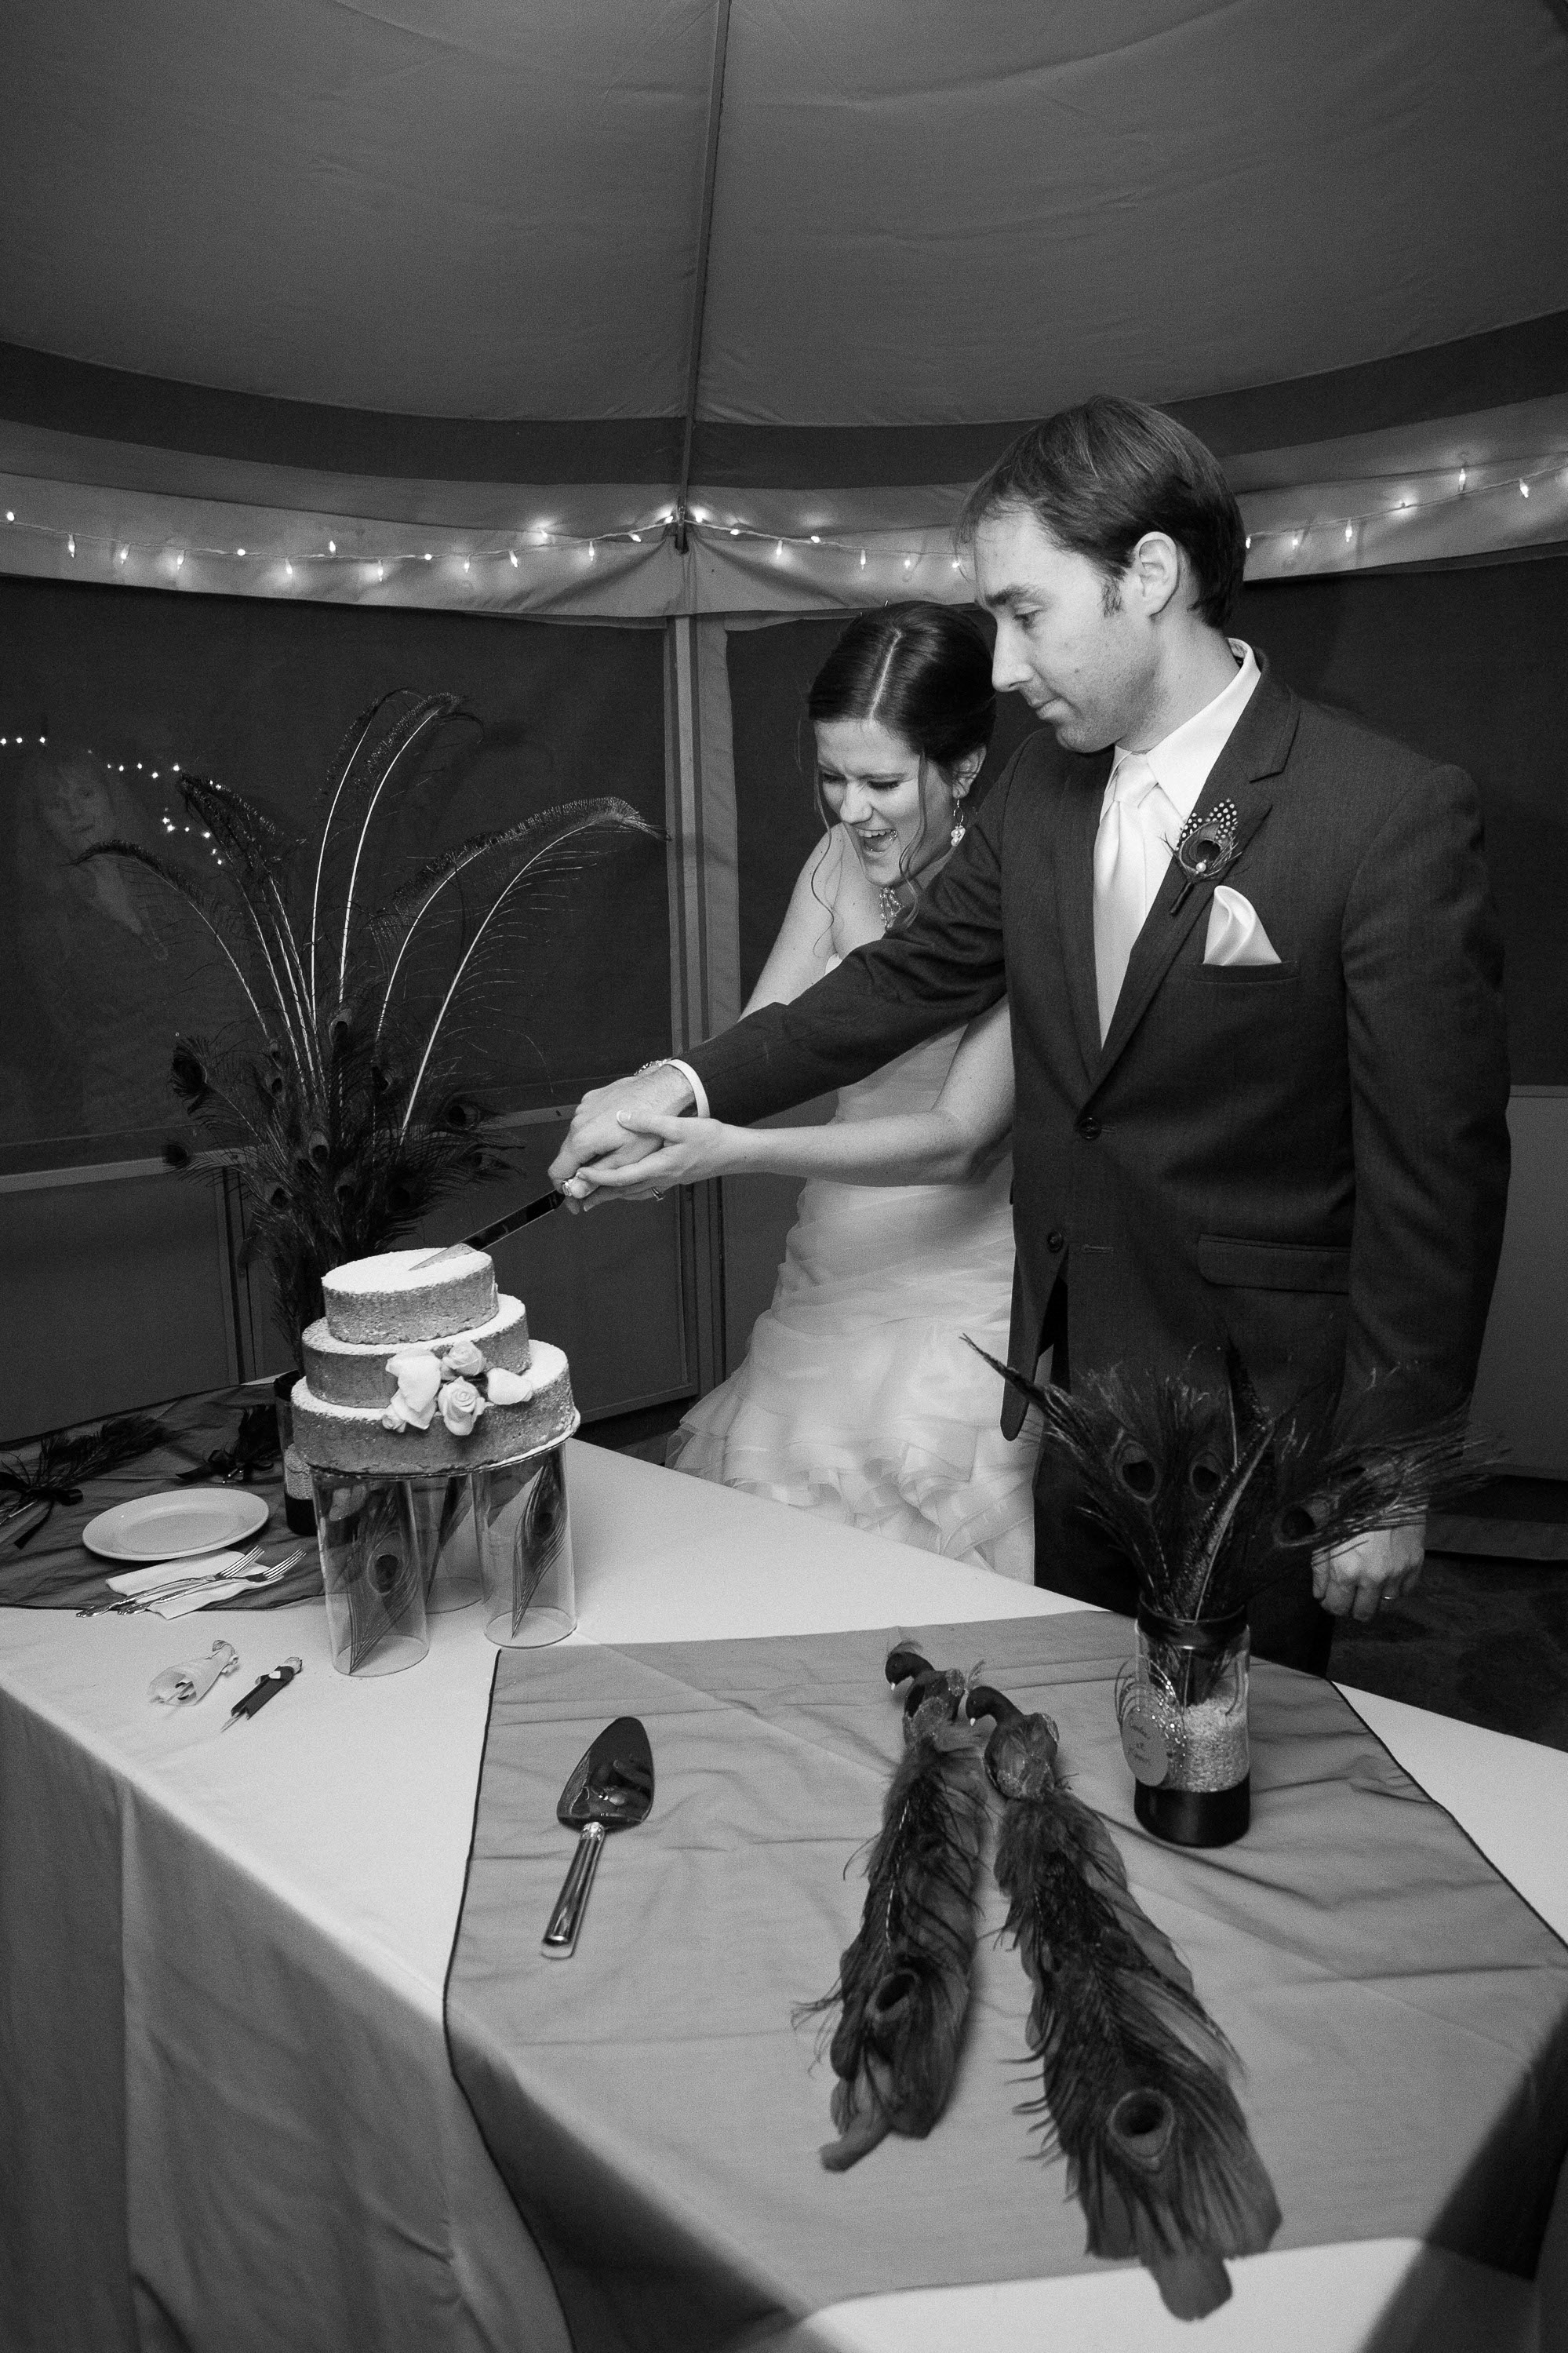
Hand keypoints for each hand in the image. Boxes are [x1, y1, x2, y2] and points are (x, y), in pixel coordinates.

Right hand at [549, 1067, 693, 1192]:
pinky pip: (586, 1121)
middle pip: (567, 1155)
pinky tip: (614, 1135)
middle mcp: (578, 1121)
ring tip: (611, 1155)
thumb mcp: (626, 1159)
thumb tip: (576, 1190)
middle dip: (578, 1171)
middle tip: (596, 1184)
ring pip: (577, 1137)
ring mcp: (584, 1107)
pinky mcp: (592, 1099)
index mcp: (583, 1139)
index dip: (564, 1190)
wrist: (661, 1089)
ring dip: (587, 1151)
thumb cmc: (650, 1121)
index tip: (575, 1199)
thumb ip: (597, 1176)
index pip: (557, 1171)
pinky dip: (594, 1133)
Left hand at [569, 1113, 734, 1205]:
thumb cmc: (710, 1139)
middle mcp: (659, 1178)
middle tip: (574, 1196)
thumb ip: (649, 1122)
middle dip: (597, 1194)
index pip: (621, 1177)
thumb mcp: (680, 1126)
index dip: (599, 1178)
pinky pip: (640, 1188)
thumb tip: (622, 1118)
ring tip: (589, 1196)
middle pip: (622, 1191)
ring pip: (630, 1192)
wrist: (733, 1153)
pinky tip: (619, 1186)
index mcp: (658, 1167)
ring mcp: (664, 1181)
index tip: (580, 1175)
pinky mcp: (669, 1178)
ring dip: (609, 1194)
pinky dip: (624, 1189)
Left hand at [1312, 1517, 1425, 1622]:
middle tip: (1348, 1592)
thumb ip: (1320, 1568)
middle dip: (1352, 1607)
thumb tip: (1320, 1594)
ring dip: (1374, 1597)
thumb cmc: (1350, 1506)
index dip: (1330, 1605)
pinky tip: (1386, 1572)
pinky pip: (1404, 1591)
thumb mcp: (1324, 1534)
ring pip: (1385, 1605)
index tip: (1329, 1597)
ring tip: (1367, 1580)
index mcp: (1345, 1570)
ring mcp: (1396, 1573)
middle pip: (1363, 1614)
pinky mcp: (1415, 1565)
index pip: (1336, 1608)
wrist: (1387, 1485)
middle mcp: (1372, 1578)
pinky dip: (1394, 1587)